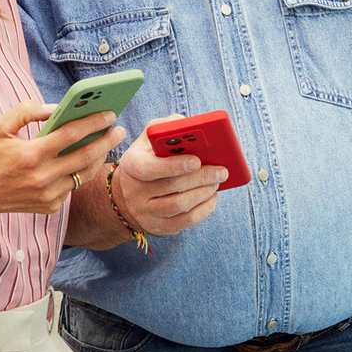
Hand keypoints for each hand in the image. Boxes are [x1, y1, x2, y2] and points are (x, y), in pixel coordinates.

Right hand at [0, 100, 120, 217]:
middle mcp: (41, 178)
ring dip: (99, 157)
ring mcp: (47, 195)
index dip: (93, 122)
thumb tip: (57, 107)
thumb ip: (27, 111)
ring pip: (84, 174)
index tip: (110, 113)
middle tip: (119, 129)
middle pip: (85, 156)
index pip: (70, 135)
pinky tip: (87, 159)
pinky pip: (73, 186)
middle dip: (107, 140)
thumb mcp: (0, 127)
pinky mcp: (50, 206)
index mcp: (30, 155)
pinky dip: (80, 172)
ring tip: (108, 142)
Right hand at [107, 115, 226, 235]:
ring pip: (179, 206)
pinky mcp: (157, 227)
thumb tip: (189, 125)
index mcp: (132, 165)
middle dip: (201, 178)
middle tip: (222, 171)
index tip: (197, 161)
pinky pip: (185, 222)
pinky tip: (212, 196)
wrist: (128, 192)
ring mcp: (144, 213)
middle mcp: (134, 192)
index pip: (149, 168)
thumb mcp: (149, 139)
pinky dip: (204, 209)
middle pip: (171, 187)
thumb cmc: (148, 158)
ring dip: (204, 193)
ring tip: (218, 181)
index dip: (174, 165)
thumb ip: (167, 127)